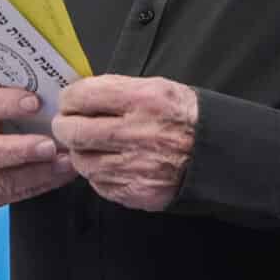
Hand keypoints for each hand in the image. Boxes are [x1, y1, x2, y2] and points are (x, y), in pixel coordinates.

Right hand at [0, 86, 76, 206]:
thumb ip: (15, 84)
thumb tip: (56, 80)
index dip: (3, 104)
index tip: (35, 102)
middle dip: (21, 150)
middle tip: (50, 145)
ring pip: (2, 179)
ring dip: (38, 172)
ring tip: (66, 162)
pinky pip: (14, 193)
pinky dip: (43, 183)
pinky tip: (64, 172)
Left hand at [50, 75, 198, 212]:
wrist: (216, 152)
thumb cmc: (183, 116)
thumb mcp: (157, 87)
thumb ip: (116, 89)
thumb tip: (78, 95)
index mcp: (144, 100)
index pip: (84, 96)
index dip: (69, 98)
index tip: (69, 101)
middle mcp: (139, 134)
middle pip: (75, 132)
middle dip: (64, 127)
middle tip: (66, 125)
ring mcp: (138, 167)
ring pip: (82, 162)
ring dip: (80, 152)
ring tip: (90, 145)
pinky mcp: (138, 192)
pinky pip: (99, 185)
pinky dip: (98, 174)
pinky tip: (110, 163)